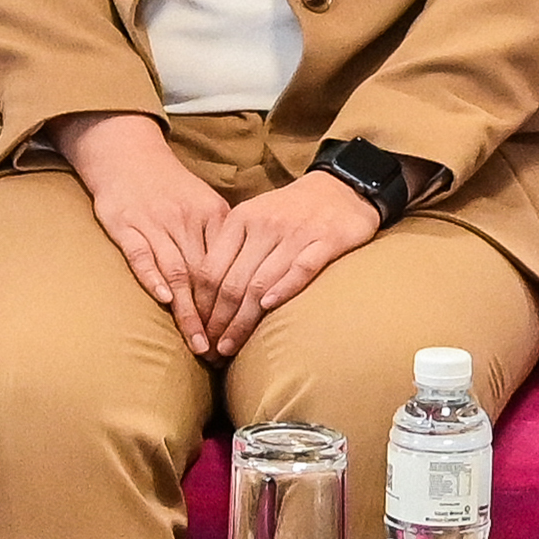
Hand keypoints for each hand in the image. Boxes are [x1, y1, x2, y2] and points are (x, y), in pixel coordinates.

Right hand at [58, 114, 235, 343]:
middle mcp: (186, 220)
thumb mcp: (204, 204)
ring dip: (187, 311)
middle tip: (220, 351)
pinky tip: (163, 300)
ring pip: (177, 271)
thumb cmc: (170, 186)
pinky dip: (152, 277)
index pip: (228, 265)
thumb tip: (246, 277)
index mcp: (212, 215)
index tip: (241, 333)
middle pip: (205, 275)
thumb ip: (221, 238)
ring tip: (197, 343)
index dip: (234, 302)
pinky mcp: (125, 225)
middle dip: (214, 317)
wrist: (127, 154)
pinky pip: (141, 254)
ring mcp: (155, 223)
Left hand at [196, 176, 382, 344]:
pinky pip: (301, 268)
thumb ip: (232, 249)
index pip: (210, 270)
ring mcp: (295, 233)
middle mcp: (264, 226)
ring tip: (231, 348)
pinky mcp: (327, 240)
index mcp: (240, 220)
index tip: (197, 332)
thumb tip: (203, 296)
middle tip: (211, 351)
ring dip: (243, 320)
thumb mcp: (254, 218)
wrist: (341, 186)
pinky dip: (284, 289)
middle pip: (232, 282)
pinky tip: (269, 309)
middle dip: (218, 322)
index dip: (200, 306)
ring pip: (261, 283)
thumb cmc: (291, 210)